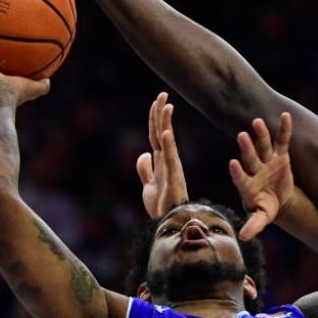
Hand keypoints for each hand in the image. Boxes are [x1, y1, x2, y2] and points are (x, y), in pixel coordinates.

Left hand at [136, 93, 188, 219]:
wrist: (169, 223)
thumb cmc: (162, 206)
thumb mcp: (148, 186)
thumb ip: (145, 169)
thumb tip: (143, 154)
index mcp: (161, 160)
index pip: (156, 134)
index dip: (155, 118)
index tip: (158, 101)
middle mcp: (168, 160)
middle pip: (161, 132)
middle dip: (160, 113)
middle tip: (162, 94)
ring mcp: (171, 167)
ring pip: (166, 141)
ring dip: (165, 123)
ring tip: (166, 105)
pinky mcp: (174, 178)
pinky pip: (170, 159)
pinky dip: (168, 146)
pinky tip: (166, 133)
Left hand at [228, 112, 293, 240]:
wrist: (278, 200)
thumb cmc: (265, 208)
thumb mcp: (260, 217)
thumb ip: (253, 225)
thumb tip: (243, 238)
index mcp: (247, 185)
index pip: (240, 177)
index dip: (237, 171)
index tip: (232, 164)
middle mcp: (255, 170)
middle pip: (250, 157)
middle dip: (247, 147)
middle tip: (241, 136)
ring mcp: (267, 161)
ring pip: (263, 146)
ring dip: (260, 134)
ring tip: (257, 122)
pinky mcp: (280, 156)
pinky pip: (282, 141)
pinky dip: (284, 129)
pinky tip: (286, 115)